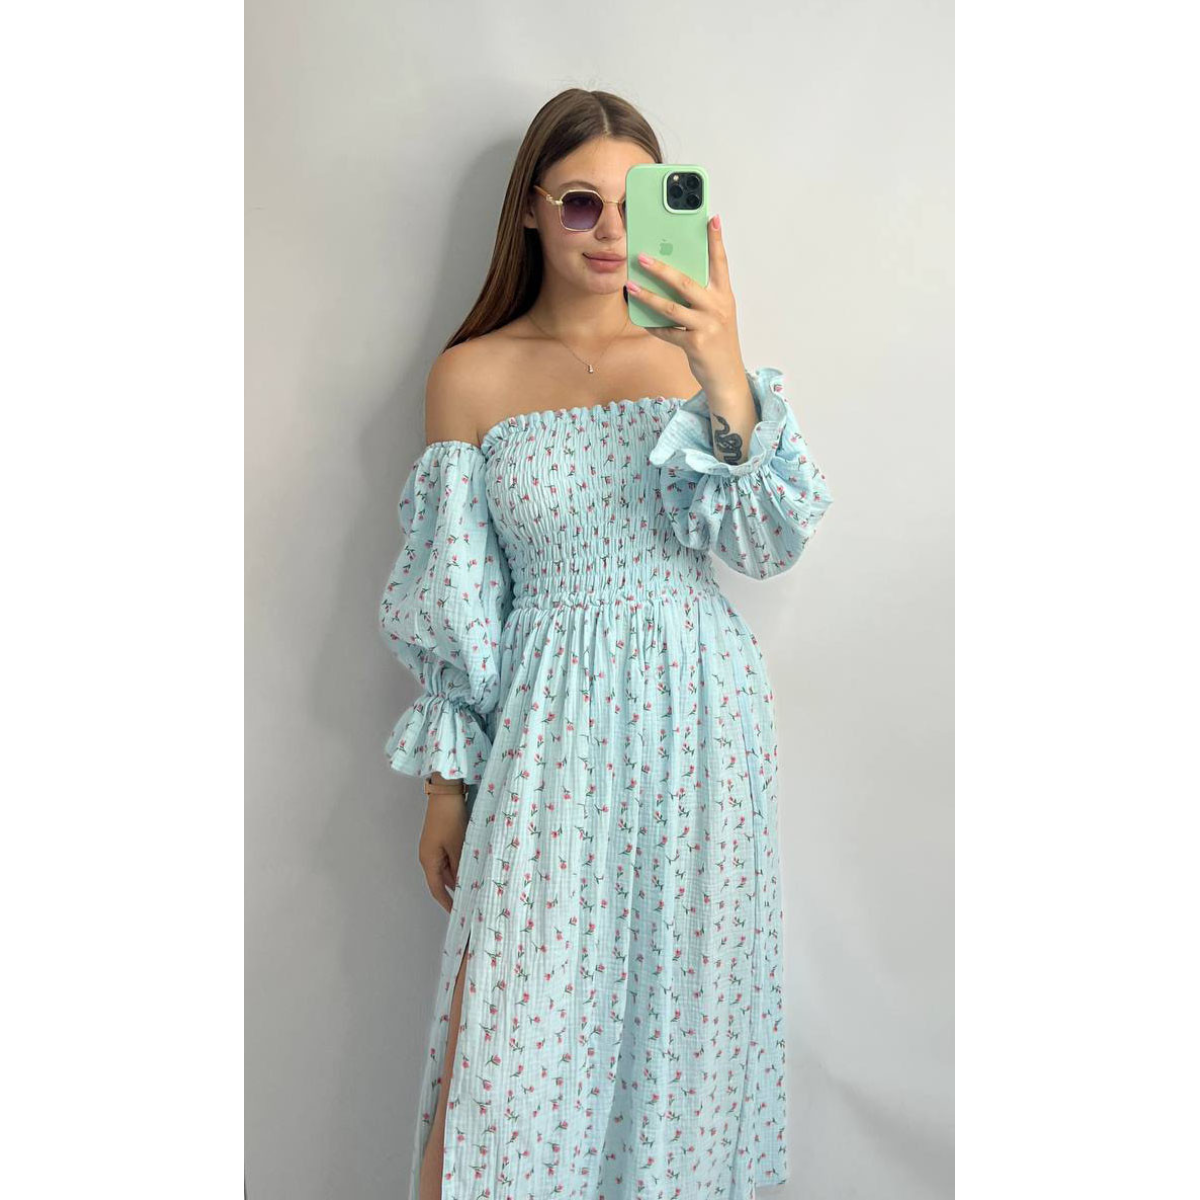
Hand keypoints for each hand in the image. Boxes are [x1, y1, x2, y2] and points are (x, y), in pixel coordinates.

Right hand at [418, 789, 466, 912]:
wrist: (446, 791)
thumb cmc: (450, 817)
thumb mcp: (458, 845)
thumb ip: (461, 867)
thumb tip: (463, 886)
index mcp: (429, 860)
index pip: (437, 889)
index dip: (447, 903)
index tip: (458, 914)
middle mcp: (429, 855)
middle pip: (443, 879)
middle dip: (457, 890)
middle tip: (473, 901)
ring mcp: (435, 846)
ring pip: (449, 867)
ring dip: (461, 875)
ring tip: (477, 885)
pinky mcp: (443, 838)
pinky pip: (451, 856)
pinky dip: (461, 863)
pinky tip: (474, 866)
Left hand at [626, 214, 745, 394]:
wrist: (727, 376)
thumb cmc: (718, 341)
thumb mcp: (717, 314)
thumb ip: (701, 296)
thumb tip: (673, 278)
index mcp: (724, 296)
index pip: (720, 262)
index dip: (716, 240)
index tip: (710, 218)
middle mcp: (717, 308)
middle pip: (686, 283)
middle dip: (661, 268)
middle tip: (641, 256)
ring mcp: (707, 326)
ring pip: (671, 307)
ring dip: (648, 296)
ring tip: (631, 286)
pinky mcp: (696, 344)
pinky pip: (668, 332)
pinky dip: (653, 326)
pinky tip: (641, 319)